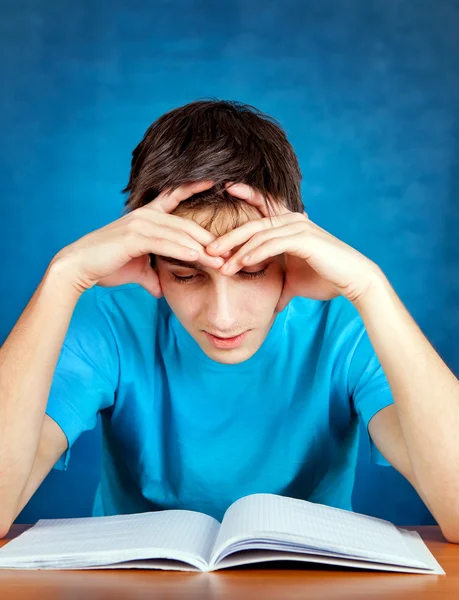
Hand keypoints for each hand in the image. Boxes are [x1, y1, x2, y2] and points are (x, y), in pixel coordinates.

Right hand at [52, 181, 224, 296]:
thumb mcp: (136, 269)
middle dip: (209, 240)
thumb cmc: (106, 265)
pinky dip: (182, 250)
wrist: (79, 267)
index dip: (195, 186)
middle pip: (186, 224)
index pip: (175, 197)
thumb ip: (152, 275)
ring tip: (220, 262)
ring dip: (201, 249)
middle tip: (230, 253)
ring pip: (179, 234)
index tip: (217, 180)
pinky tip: (198, 257)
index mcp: (147, 216)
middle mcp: (145, 215)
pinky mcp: (133, 237)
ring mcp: (139, 224)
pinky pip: (164, 242)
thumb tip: (162, 289)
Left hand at [206, 183, 381, 309]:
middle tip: (208, 250)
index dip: (242, 199)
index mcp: (289, 224)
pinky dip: (255, 253)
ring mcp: (299, 227)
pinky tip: (241, 264)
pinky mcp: (305, 239)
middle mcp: (293, 220)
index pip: (261, 209)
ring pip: (259, 235)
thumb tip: (269, 304)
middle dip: (228, 237)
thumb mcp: (293, 282)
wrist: (353, 281)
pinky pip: (273, 244)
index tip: (221, 201)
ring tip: (220, 264)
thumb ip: (278, 284)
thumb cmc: (325, 278)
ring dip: (237, 250)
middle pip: (252, 224)